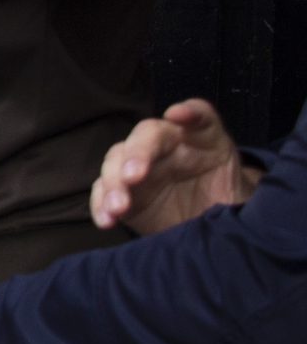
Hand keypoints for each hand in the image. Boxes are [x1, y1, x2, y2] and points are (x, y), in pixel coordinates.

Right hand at [91, 97, 256, 233]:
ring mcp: (141, 170)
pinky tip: (107, 219)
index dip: (191, 113)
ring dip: (113, 182)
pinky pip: (104, 193)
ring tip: (119, 207)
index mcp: (201, 140)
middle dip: (136, 153)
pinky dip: (100, 204)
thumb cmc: (228, 205)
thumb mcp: (243, 193)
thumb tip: (241, 195)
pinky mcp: (124, 194)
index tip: (178, 117)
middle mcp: (166, 148)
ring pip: (116, 161)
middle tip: (133, 176)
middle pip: (145, 137)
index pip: (199, 118)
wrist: (210, 230)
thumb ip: (239, 188)